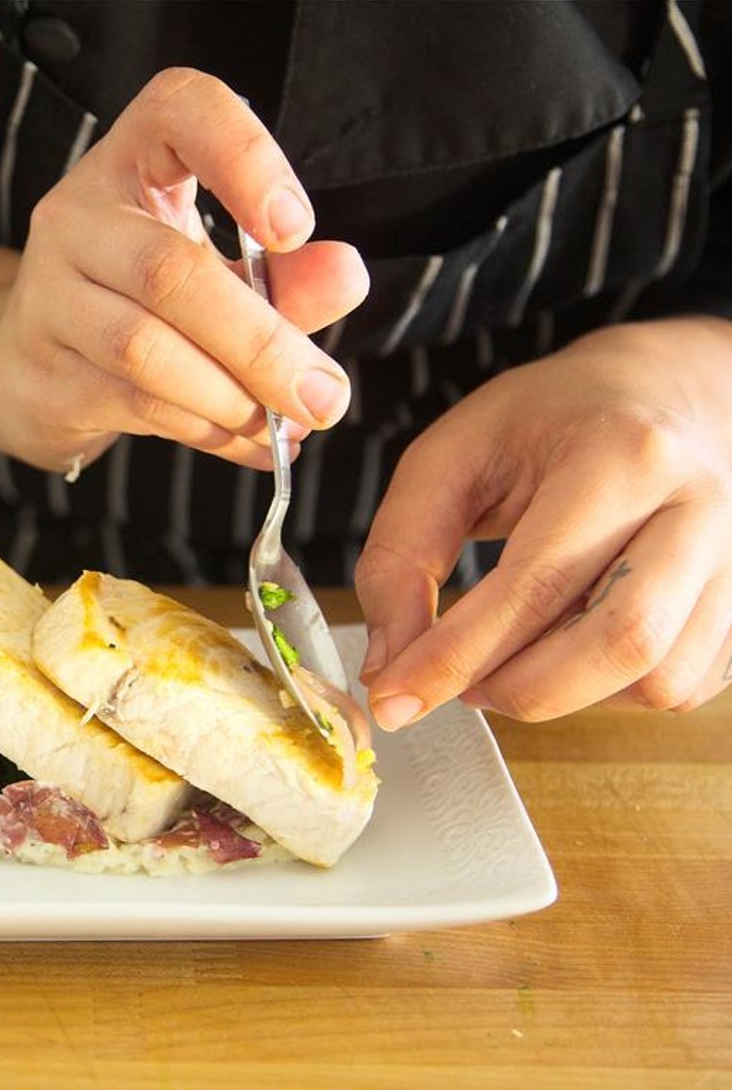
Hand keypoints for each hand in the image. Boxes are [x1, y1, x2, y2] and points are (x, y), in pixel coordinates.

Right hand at [0, 67, 369, 472]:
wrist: (32, 362)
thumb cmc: (145, 302)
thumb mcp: (222, 271)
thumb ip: (287, 276)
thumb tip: (347, 276)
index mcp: (133, 158)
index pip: (180, 112)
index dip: (244, 159)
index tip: (295, 228)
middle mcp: (76, 215)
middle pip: (169, 273)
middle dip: (262, 343)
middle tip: (326, 394)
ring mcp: (47, 296)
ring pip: (145, 350)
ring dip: (232, 397)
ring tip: (288, 425)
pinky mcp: (41, 373)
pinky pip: (133, 406)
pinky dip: (207, 432)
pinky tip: (254, 447)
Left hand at [356, 317, 731, 727]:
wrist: (668, 389)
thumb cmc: (551, 420)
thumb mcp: (451, 455)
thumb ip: (401, 554)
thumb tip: (389, 665)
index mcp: (623, 454)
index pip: (535, 584)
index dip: (454, 658)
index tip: (393, 700)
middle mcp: (701, 509)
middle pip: (619, 644)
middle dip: (516, 687)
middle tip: (455, 681)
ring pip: (658, 680)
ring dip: (563, 693)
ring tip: (507, 656)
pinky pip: (680, 688)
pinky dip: (606, 691)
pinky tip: (565, 646)